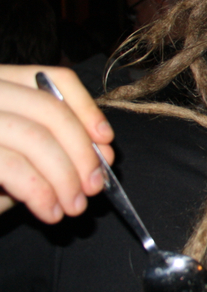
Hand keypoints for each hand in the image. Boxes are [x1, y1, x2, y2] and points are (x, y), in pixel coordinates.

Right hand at [0, 65, 113, 222]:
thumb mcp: (17, 158)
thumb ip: (53, 150)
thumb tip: (102, 156)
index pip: (54, 79)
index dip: (88, 110)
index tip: (108, 143)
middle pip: (50, 110)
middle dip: (82, 152)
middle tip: (95, 187)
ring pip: (35, 138)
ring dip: (65, 178)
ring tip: (74, 207)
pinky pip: (13, 167)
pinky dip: (41, 192)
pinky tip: (51, 211)